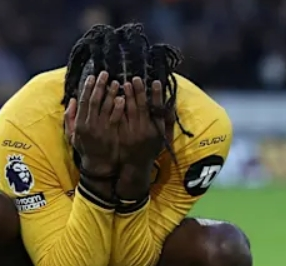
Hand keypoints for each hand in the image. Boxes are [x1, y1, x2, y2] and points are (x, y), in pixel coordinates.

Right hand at [68, 71, 124, 180]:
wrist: (98, 166)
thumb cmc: (86, 149)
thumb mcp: (72, 135)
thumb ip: (70, 117)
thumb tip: (72, 100)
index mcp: (79, 123)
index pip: (83, 101)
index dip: (87, 87)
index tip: (92, 77)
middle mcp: (89, 125)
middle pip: (94, 100)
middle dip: (100, 86)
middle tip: (106, 74)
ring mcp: (101, 130)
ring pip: (106, 107)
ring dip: (111, 93)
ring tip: (117, 82)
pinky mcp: (112, 134)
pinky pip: (116, 118)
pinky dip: (119, 107)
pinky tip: (124, 98)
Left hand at [116, 77, 165, 200]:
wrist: (136, 166)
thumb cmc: (151, 149)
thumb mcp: (163, 137)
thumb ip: (167, 121)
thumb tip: (170, 104)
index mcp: (156, 130)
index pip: (157, 109)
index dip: (156, 95)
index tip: (155, 82)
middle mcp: (145, 130)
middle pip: (142, 107)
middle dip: (138, 92)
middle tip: (135, 78)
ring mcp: (131, 133)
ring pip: (129, 111)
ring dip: (126, 97)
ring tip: (124, 84)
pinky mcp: (121, 134)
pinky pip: (118, 118)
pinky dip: (117, 107)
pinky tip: (115, 97)